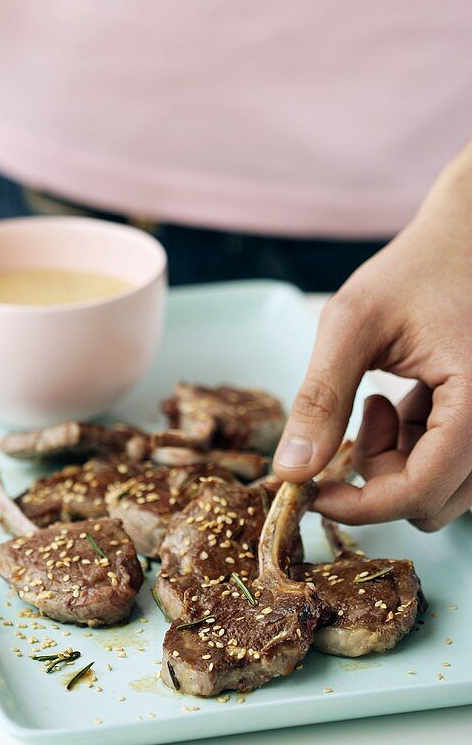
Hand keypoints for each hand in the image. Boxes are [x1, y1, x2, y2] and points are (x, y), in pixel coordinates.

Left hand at [272, 144, 471, 530]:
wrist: (464, 241)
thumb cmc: (415, 269)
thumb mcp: (352, 324)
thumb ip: (322, 398)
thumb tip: (290, 471)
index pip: (422, 490)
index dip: (361, 503)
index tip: (310, 491)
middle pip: (431, 500)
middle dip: (378, 474)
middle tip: (360, 414)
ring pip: (439, 492)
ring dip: (395, 463)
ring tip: (380, 399)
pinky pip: (447, 468)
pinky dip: (412, 448)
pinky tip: (399, 398)